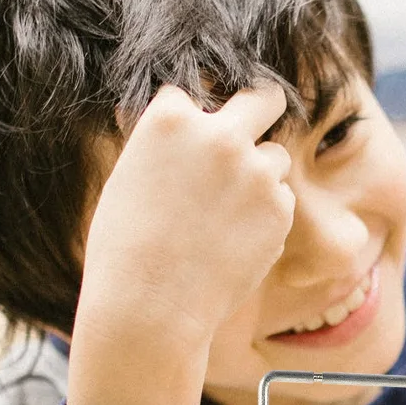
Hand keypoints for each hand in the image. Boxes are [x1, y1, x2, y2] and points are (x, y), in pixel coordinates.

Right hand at [68, 84, 293, 404]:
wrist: (149, 310)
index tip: (193, 140)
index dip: (193, 118)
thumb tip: (184, 121)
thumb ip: (165, 147)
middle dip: (261, 110)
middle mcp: (219, 134)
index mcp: (170, 119)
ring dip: (260, 177)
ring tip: (222, 220)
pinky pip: (281, 201)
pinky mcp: (279, 209)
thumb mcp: (128, 180)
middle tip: (255, 129)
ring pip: (275, 157)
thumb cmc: (124, 253)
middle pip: (264, 97)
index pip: (192, 94)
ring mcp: (255, 170)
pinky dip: (264, 218)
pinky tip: (231, 246)